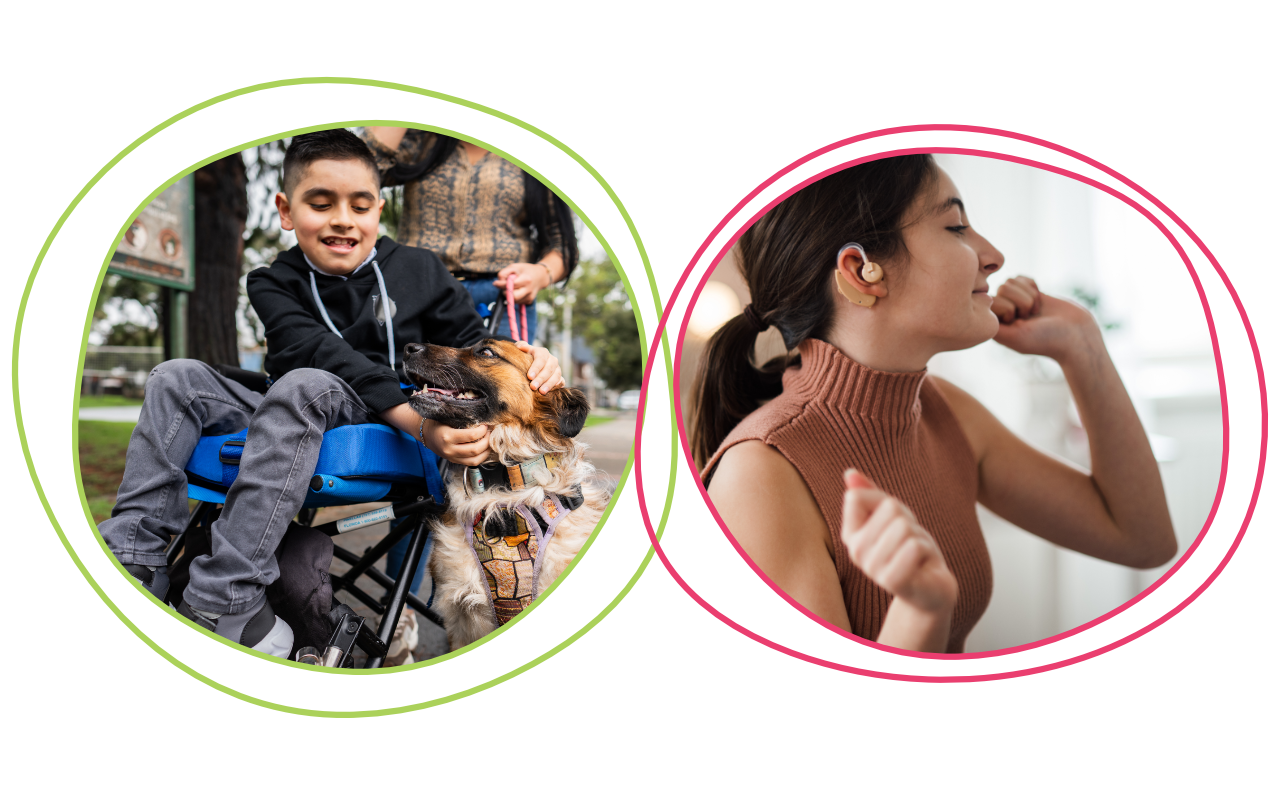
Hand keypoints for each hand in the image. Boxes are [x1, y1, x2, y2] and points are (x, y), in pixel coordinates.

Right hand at [419, 418, 491, 465]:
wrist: (425, 433)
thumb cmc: (437, 422)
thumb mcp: (448, 418)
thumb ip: (463, 420)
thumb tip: (482, 420)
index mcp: (447, 436)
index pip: (471, 436)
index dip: (483, 431)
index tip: (486, 425)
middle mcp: (449, 449)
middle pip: (475, 450)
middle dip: (487, 441)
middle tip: (490, 433)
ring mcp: (452, 457)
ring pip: (475, 460)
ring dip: (486, 451)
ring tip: (489, 442)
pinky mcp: (454, 461)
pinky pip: (471, 463)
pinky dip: (481, 457)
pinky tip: (484, 450)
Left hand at [494, 262, 551, 304]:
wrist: (540, 277)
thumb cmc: (525, 270)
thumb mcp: (514, 267)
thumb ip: (504, 273)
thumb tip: (497, 283)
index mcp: (526, 279)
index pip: (512, 285)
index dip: (502, 285)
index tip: (495, 283)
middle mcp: (529, 290)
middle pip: (513, 297)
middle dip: (505, 292)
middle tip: (504, 287)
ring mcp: (530, 297)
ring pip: (514, 301)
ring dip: (509, 295)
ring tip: (512, 287)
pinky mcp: (529, 301)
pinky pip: (517, 302)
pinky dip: (514, 297)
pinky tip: (517, 290)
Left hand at [519, 341, 563, 394]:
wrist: (532, 364)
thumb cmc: (525, 358)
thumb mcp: (522, 350)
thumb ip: (521, 346)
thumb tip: (520, 346)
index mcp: (543, 352)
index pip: (541, 359)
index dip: (536, 368)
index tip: (529, 376)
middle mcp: (552, 360)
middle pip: (549, 369)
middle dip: (541, 378)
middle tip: (533, 387)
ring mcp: (557, 369)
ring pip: (556, 376)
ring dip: (549, 384)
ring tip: (541, 392)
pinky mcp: (560, 377)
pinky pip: (561, 381)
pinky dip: (557, 386)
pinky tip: (551, 392)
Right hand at [841, 470, 956, 615]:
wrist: (930, 589)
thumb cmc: (909, 549)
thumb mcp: (891, 516)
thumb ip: (869, 493)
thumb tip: (849, 473)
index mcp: (850, 535)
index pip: (857, 497)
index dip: (884, 501)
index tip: (892, 522)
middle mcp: (855, 552)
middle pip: (889, 508)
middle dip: (909, 521)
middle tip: (909, 541)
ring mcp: (872, 568)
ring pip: (904, 527)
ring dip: (920, 537)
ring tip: (916, 554)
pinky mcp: (892, 581)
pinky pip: (913, 547)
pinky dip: (926, 550)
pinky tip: (921, 565)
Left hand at [991, 276, 1099, 360]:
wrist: (1076, 334)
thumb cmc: (1046, 340)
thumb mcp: (1015, 337)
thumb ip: (993, 325)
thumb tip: (978, 307)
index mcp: (996, 325)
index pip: (991, 300)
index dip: (1008, 308)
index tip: (1020, 322)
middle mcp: (1003, 313)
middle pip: (1002, 288)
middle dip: (1022, 301)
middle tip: (1032, 317)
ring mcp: (1016, 301)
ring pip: (1012, 281)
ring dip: (1030, 295)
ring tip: (1037, 311)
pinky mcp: (1029, 292)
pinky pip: (1022, 277)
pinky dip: (1034, 287)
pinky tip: (1041, 300)